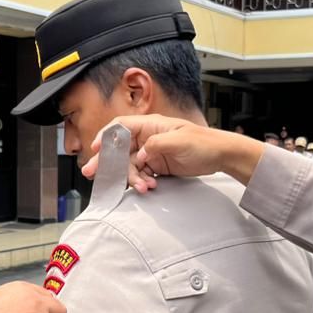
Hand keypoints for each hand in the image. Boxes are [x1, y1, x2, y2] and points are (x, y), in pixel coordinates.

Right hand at [79, 116, 264, 190]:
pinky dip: (142, 182)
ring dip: (131, 178)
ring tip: (142, 187)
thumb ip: (155, 145)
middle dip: (107, 162)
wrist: (221, 156)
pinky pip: (141, 174)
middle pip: (120, 149)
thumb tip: (139, 155)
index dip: (105, 136)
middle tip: (91, 173)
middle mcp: (147, 137)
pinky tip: (149, 187)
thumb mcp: (178, 141)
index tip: (95, 149)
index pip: (120, 127)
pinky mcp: (157, 166)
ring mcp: (152, 152)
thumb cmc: (203, 143)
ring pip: (130, 165)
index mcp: (150, 125)